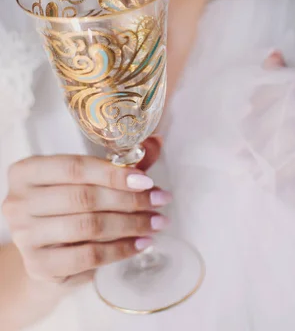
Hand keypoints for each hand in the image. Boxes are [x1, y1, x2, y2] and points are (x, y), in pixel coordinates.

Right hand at [1, 137, 171, 285]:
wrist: (46, 253)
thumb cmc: (68, 206)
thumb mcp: (88, 179)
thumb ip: (119, 164)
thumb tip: (155, 143)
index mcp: (27, 170)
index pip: (75, 167)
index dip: (114, 173)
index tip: (147, 180)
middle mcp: (18, 201)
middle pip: (85, 198)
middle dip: (130, 200)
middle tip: (160, 202)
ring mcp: (25, 236)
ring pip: (89, 227)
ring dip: (131, 225)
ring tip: (156, 223)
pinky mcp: (38, 266)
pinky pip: (88, 257)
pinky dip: (120, 250)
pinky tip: (140, 244)